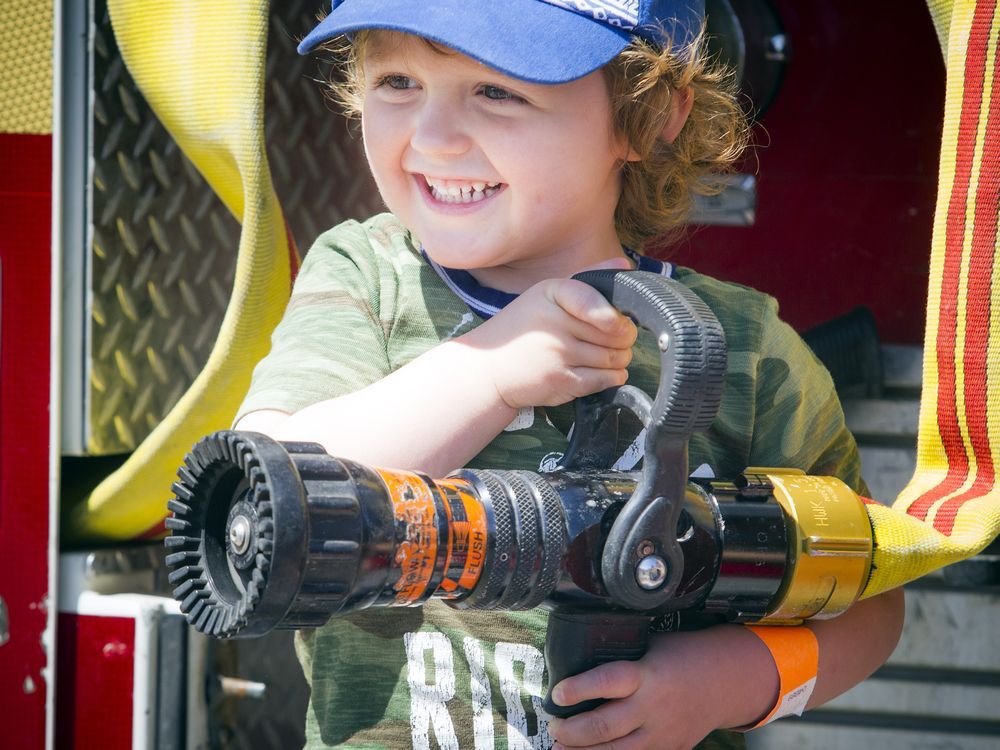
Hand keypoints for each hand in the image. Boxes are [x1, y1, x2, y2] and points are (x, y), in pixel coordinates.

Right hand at [462, 258, 637, 409]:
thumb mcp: (547, 295)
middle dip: (624, 338)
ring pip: (612, 357)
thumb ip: (587, 281)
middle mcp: (553, 322)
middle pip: (613, 333)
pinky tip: (606, 372)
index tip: (619, 322)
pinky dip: (613, 377)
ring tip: (611, 355)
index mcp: (550, 293)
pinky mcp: (559, 380)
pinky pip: (603, 379)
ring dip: (620, 359)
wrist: (488, 369)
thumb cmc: (523, 330)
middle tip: (618, 340)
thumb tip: (625, 266)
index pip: (592, 300)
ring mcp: (556, 353)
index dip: (613, 315)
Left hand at [546, 627, 776, 749]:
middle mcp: (653, 707)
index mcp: (648, 674)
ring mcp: (662, 734)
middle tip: (554, 725)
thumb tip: (578, 658)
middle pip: (605, 726)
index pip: (608, 682)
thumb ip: (621, 656)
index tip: (557, 694)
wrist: (726, 681)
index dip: (579, 689)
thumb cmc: (683, 656)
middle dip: (572, 731)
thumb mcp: (651, 645)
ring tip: (559, 746)